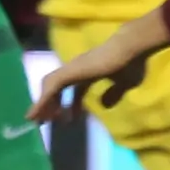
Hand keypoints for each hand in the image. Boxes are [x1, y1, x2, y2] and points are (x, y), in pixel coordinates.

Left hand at [35, 14, 169, 117]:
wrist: (130, 48)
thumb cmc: (130, 63)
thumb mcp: (125, 84)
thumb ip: (114, 94)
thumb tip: (104, 105)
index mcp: (90, 71)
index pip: (76, 89)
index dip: (72, 104)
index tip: (70, 119)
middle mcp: (78, 69)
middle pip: (58, 88)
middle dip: (51, 104)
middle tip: (47, 121)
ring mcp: (72, 68)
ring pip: (50, 86)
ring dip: (43, 103)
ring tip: (38, 120)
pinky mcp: (70, 71)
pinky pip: (51, 87)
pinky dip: (42, 100)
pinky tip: (38, 113)